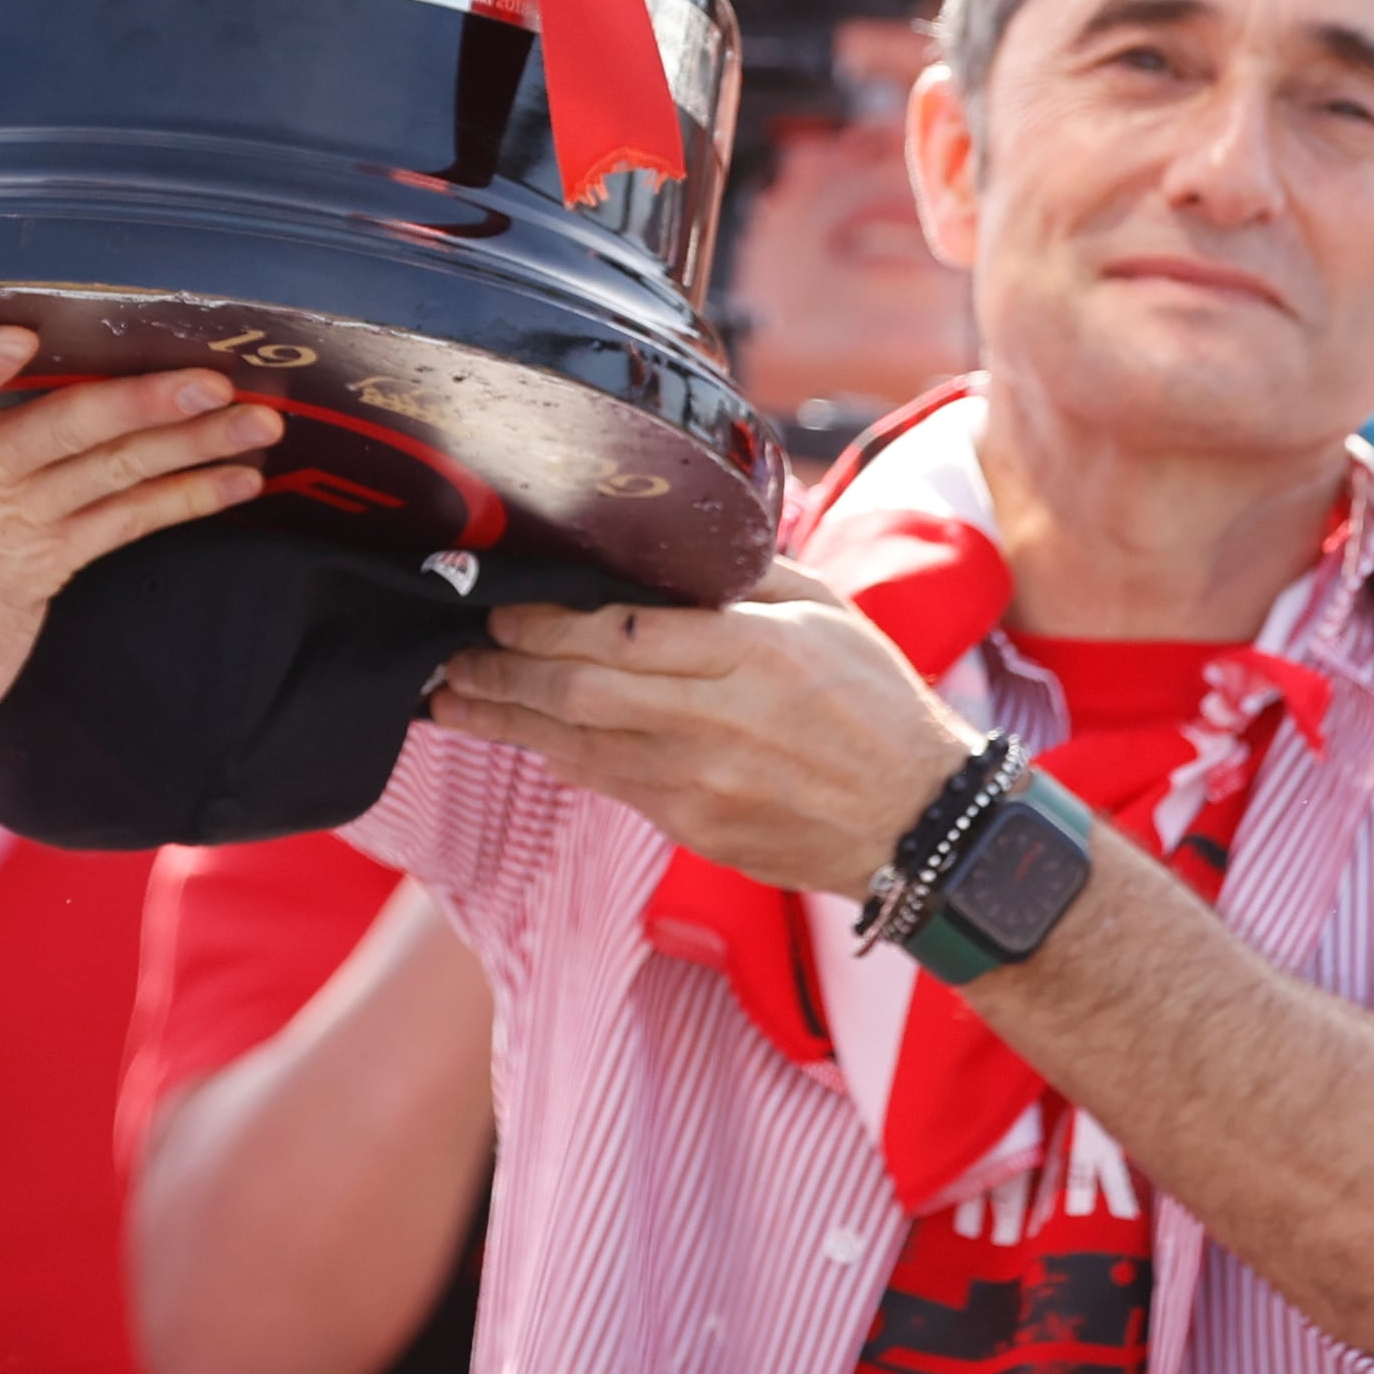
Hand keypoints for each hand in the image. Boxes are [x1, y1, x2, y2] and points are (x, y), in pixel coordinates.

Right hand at [0, 329, 274, 720]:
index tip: (19, 332)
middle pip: (62, 431)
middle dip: (144, 398)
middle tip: (215, 369)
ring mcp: (14, 528)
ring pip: (111, 472)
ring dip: (189, 440)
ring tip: (256, 413)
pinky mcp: (49, 570)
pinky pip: (127, 525)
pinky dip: (185, 496)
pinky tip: (239, 476)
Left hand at [430, 560, 974, 895]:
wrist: (923, 824)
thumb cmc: (878, 705)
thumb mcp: (828, 610)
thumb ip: (744, 576)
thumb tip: (669, 545)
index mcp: (757, 655)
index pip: (626, 634)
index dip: (548, 623)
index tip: (501, 605)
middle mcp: (721, 722)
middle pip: (583, 693)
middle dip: (504, 672)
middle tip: (451, 653)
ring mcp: (703, 785)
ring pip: (579, 747)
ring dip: (506, 721)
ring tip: (450, 698)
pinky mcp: (695, 828)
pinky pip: (608, 786)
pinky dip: (558, 757)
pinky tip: (521, 736)